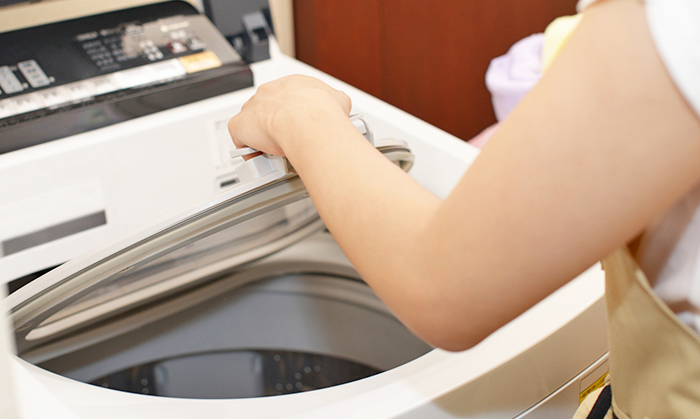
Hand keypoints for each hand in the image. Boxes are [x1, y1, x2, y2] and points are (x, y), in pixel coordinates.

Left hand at [228, 75, 351, 156]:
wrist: (307, 120)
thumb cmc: (323, 112)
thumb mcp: (340, 101)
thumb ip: (335, 102)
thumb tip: (341, 108)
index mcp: (293, 84)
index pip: (289, 98)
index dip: (294, 115)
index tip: (300, 128)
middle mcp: (271, 91)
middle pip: (269, 110)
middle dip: (277, 126)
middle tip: (289, 142)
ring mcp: (253, 107)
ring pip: (253, 124)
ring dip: (263, 138)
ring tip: (277, 155)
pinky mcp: (240, 124)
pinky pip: (240, 140)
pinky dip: (249, 152)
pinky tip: (261, 161)